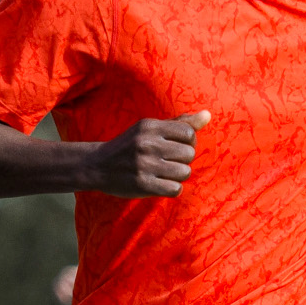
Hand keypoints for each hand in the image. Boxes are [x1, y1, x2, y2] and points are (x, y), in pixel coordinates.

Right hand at [80, 111, 209, 197]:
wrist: (98, 166)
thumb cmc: (130, 146)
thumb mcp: (150, 129)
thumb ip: (180, 123)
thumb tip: (208, 115)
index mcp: (150, 126)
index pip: (188, 133)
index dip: (188, 143)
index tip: (177, 147)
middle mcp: (147, 143)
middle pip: (189, 154)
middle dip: (183, 160)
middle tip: (169, 162)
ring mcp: (144, 165)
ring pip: (184, 172)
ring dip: (178, 176)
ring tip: (165, 174)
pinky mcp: (142, 184)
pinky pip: (175, 189)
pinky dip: (172, 189)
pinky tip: (162, 185)